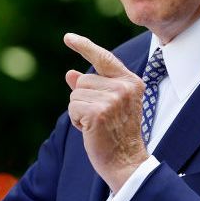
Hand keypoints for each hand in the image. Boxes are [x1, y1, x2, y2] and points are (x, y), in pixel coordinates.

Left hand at [64, 32, 147, 191]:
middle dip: (83, 100)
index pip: (104, 58)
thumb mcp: (109, 106)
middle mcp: (124, 87)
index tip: (68, 38)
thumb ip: (92, 88)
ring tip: (97, 126)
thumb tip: (71, 74)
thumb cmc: (117, 135)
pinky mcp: (99, 112)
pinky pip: (73, 107)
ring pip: (76, 94)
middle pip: (83, 81)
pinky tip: (91, 131)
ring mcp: (112, 99)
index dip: (84, 46)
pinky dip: (76, 120)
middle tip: (100, 119)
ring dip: (79, 112)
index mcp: (131, 82)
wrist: (126, 162)